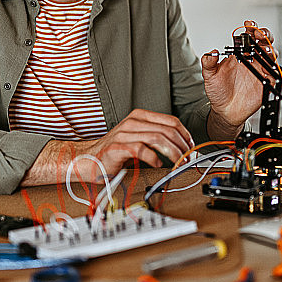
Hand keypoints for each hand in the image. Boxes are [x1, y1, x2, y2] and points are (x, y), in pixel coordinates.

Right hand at [21, 109, 193, 186]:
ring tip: (178, 163)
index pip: (171, 121)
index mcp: (140, 116)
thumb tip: (182, 149)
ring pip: (158, 138)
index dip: (185, 135)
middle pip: (168, 130)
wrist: (88, 160)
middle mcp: (133, 121)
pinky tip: (158, 165)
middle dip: (183, 146)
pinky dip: (154, 158)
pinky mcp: (118, 146)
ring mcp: (125, 132)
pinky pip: (142, 149)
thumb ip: (156, 139)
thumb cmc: (115, 153)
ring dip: (173, 153)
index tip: (192, 148)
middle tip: (189, 159)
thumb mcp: (139, 140)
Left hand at [201, 20, 276, 131]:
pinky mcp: (266, 83)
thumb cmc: (219, 90)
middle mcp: (252, 60)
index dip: (251, 29)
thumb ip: (208, 63)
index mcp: (240, 54)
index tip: (248, 25)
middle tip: (259, 34)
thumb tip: (211, 53)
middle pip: (264, 42)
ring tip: (264, 49)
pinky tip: (267, 69)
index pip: (249, 37)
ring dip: (270, 49)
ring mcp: (260, 71)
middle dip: (264, 35)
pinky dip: (273, 70)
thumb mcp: (209, 75)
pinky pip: (274, 75)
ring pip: (271, 55)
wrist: (225, 110)